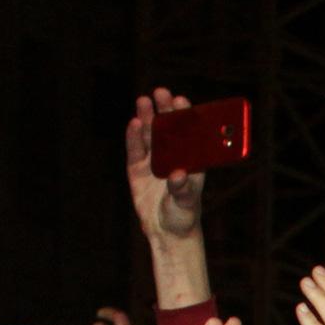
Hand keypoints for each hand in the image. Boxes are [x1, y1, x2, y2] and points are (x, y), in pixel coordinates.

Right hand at [126, 88, 205, 241]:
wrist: (166, 232)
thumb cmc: (184, 215)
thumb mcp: (186, 203)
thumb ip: (182, 189)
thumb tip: (178, 174)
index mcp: (191, 160)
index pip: (189, 134)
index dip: (185, 117)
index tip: (182, 101)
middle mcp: (172, 157)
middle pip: (168, 129)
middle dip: (165, 111)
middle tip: (162, 92)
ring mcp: (154, 162)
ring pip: (150, 136)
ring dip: (147, 118)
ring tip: (144, 101)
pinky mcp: (137, 170)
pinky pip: (135, 150)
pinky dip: (133, 137)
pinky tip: (133, 123)